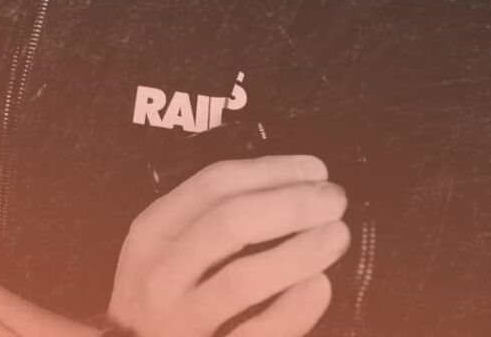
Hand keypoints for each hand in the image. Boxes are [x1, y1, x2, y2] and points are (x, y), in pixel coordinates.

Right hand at [108, 156, 348, 336]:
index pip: (214, 185)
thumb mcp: (167, 246)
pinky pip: (257, 332)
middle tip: (334, 199)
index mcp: (152, 231)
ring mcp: (180, 319)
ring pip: (242, 279)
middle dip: (289, 204)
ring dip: (298, 252)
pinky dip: (293, 308)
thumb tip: (292, 184)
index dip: (271, 171)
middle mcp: (160, 272)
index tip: (315, 169)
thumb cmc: (163, 292)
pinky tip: (321, 285)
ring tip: (338, 234)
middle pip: (229, 223)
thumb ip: (210, 218)